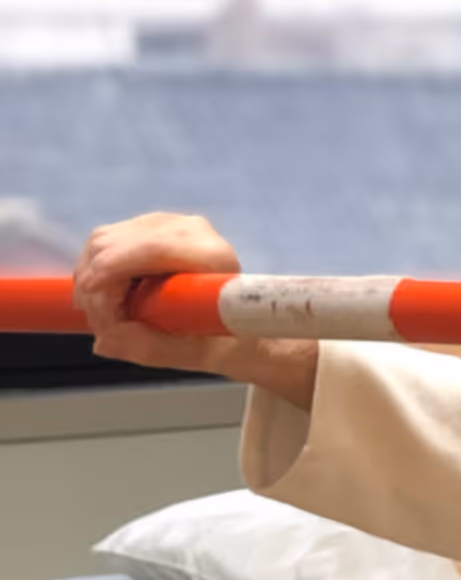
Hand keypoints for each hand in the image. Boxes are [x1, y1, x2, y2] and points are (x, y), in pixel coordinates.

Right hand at [72, 213, 316, 402]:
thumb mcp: (203, 355)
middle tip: (103, 331)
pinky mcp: (151, 228)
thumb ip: (155, 349)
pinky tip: (108, 304)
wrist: (252, 326)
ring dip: (90, 283)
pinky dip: (95, 274)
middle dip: (95, 290)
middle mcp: (190, 230)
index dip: (108, 279)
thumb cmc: (238, 341)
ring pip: (102, 241)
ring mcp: (168, 224)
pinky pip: (105, 243)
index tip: (101, 318)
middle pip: (114, 244)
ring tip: (106, 322)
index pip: (144, 250)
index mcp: (212, 255)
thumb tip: (106, 342)